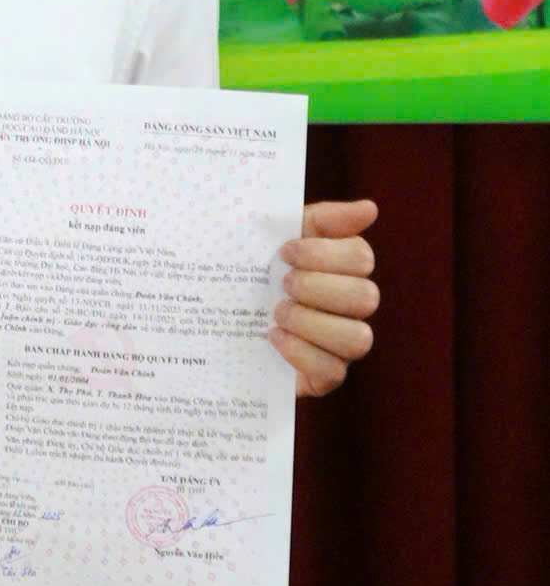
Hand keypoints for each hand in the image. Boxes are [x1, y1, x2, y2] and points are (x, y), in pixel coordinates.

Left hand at [272, 198, 378, 396]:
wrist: (215, 312)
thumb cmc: (254, 267)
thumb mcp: (279, 234)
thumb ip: (323, 219)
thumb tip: (370, 208)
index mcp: (343, 268)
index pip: (362, 257)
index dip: (324, 253)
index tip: (284, 251)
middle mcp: (350, 307)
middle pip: (366, 297)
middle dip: (318, 287)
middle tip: (282, 283)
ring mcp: (341, 345)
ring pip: (359, 339)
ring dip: (312, 322)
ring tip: (277, 312)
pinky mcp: (324, 377)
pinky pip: (333, 372)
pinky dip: (300, 352)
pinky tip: (273, 336)